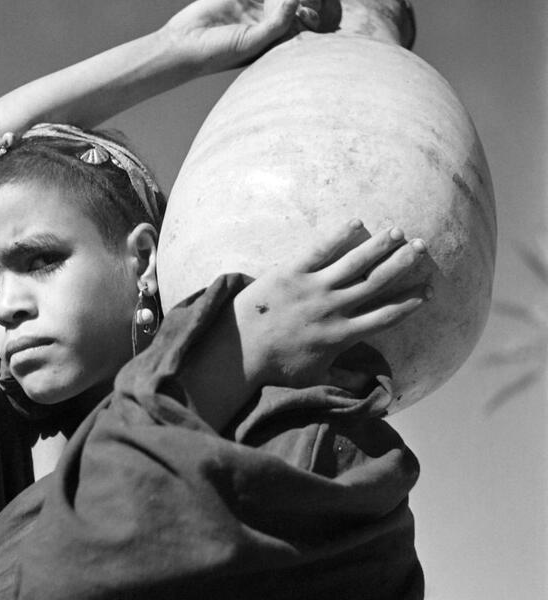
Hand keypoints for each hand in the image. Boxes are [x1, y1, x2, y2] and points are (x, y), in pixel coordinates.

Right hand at [163, 0, 337, 74]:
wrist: (185, 44)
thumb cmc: (219, 53)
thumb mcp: (252, 42)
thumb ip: (277, 23)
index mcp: (276, 37)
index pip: (301, 18)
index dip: (309, 7)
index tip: (308, 7)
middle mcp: (268, 20)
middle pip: (291, 0)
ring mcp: (254, 4)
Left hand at [234, 219, 432, 390]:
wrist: (240, 350)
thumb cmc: (276, 367)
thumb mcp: (315, 378)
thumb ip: (347, 379)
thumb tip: (378, 392)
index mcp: (343, 334)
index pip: (386, 315)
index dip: (410, 302)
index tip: (429, 289)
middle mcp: (334, 308)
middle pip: (377, 282)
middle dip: (403, 264)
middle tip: (421, 247)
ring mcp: (313, 288)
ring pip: (355, 262)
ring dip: (380, 246)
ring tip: (398, 232)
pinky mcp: (291, 272)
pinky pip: (320, 249)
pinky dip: (339, 235)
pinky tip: (356, 222)